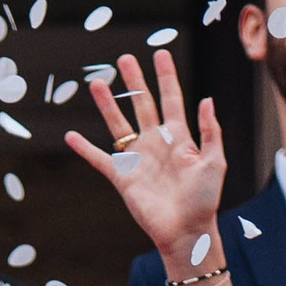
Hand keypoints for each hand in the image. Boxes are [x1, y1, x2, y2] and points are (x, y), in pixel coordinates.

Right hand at [67, 50, 229, 263]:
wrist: (187, 231)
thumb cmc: (204, 200)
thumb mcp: (214, 162)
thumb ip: (209, 131)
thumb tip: (206, 100)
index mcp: (179, 138)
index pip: (171, 99)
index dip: (166, 77)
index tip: (160, 53)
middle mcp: (156, 144)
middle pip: (142, 104)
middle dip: (134, 81)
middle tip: (125, 59)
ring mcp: (138, 159)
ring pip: (118, 125)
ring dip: (107, 105)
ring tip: (96, 83)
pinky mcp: (123, 177)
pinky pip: (100, 159)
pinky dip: (85, 148)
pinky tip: (71, 136)